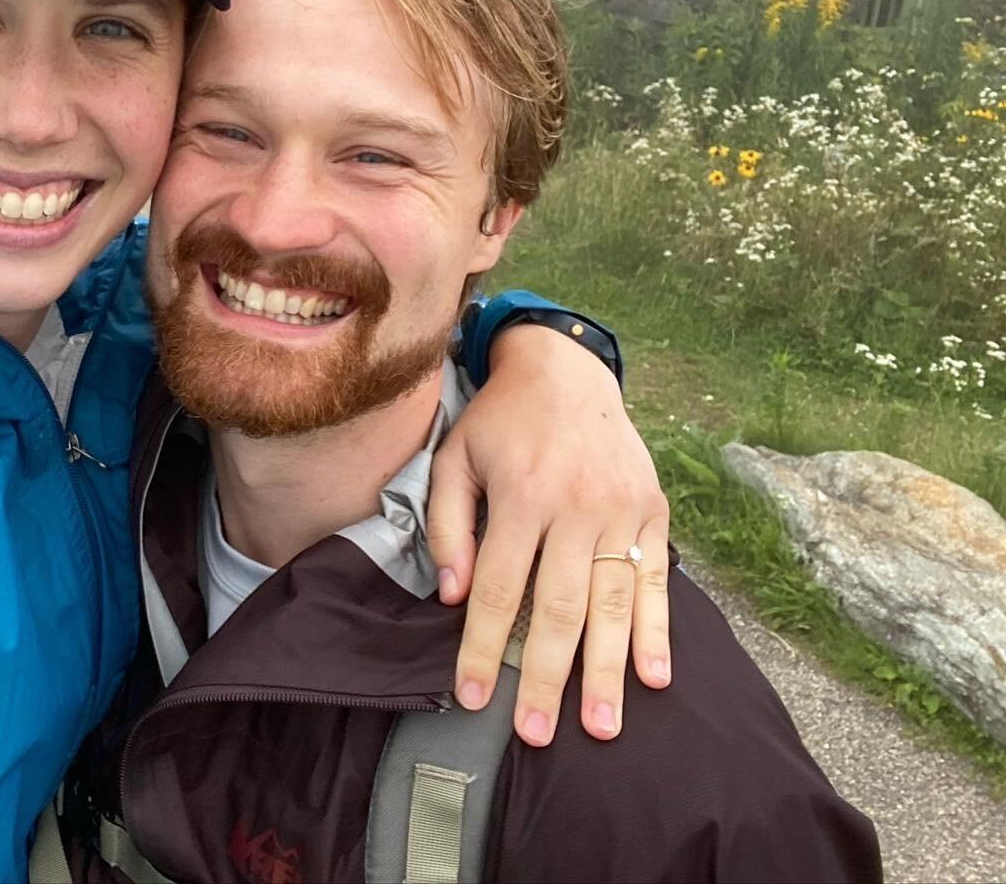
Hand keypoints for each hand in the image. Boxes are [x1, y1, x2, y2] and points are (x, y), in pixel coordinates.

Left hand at [428, 325, 670, 744]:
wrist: (565, 370)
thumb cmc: (500, 421)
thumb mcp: (455, 457)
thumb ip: (447, 525)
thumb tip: (452, 595)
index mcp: (523, 495)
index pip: (501, 589)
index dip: (484, 648)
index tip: (472, 698)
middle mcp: (576, 506)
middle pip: (560, 607)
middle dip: (546, 677)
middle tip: (534, 734)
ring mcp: (622, 509)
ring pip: (614, 603)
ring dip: (607, 670)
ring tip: (600, 727)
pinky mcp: (653, 509)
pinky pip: (658, 578)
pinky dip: (658, 630)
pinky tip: (655, 677)